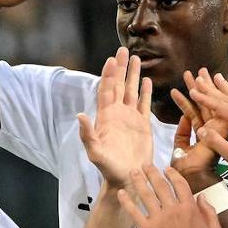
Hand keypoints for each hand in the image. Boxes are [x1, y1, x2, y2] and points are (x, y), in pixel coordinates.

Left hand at [79, 47, 153, 187]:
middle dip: (121, 68)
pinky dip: (146, 92)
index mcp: (106, 117)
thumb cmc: (108, 167)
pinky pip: (144, 104)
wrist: (126, 178)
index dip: (108, 74)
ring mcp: (131, 119)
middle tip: (123, 50)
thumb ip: (87, 134)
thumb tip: (79, 114)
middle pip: (119, 85)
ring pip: (132, 91)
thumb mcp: (95, 152)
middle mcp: (118, 114)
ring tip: (137, 59)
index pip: (107, 90)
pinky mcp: (143, 125)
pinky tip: (148, 81)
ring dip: (134, 76)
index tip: (112, 58)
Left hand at [117, 165, 221, 227]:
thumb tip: (202, 197)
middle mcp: (173, 209)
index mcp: (190, 208)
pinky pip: (134, 212)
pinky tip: (121, 193)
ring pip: (146, 195)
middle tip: (145, 165)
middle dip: (151, 173)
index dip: (172, 174)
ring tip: (133, 172)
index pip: (180, 185)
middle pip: (160, 185)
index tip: (166, 169)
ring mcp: (159, 218)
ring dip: (139, 181)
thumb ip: (210, 212)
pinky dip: (127, 202)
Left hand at [167, 70, 227, 190]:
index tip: (189, 82)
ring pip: (208, 105)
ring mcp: (217, 132)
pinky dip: (197, 101)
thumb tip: (184, 117)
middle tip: (197, 69)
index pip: (198, 113)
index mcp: (205, 136)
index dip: (193, 98)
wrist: (194, 183)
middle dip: (201, 86)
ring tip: (194, 72)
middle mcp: (213, 132)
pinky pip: (208, 113)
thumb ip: (182, 134)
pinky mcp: (218, 132)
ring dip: (200, 88)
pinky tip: (187, 89)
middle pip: (206, 105)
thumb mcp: (181, 149)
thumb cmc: (186, 172)